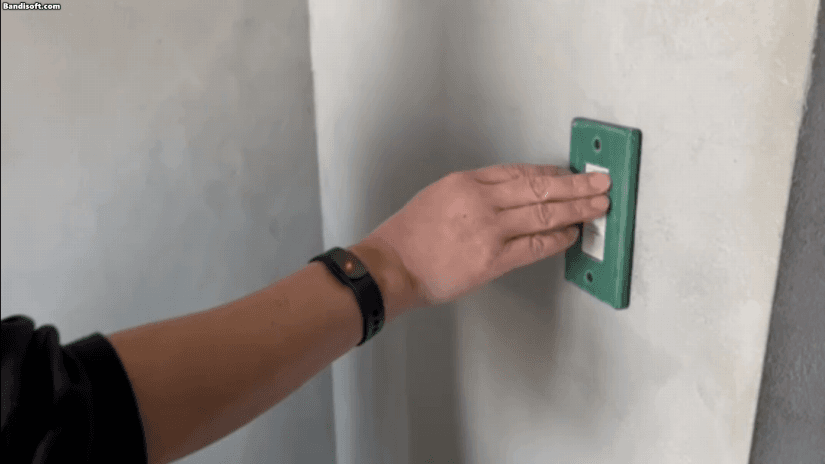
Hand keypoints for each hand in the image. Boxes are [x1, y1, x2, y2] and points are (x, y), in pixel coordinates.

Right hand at [350, 164, 610, 319]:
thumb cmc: (409, 235)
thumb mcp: (438, 196)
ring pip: (544, 214)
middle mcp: (482, 201)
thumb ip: (474, 194)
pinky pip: (535, 246)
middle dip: (576, 186)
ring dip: (577, 209)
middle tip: (602, 183)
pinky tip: (573, 234)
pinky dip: (558, 239)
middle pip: (540, 188)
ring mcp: (490, 230)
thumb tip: (511, 198)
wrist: (392, 266)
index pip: (520, 172)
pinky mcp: (493, 260)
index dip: (552, 173)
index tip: (572, 174)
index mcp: (467, 182)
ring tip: (599, 206)